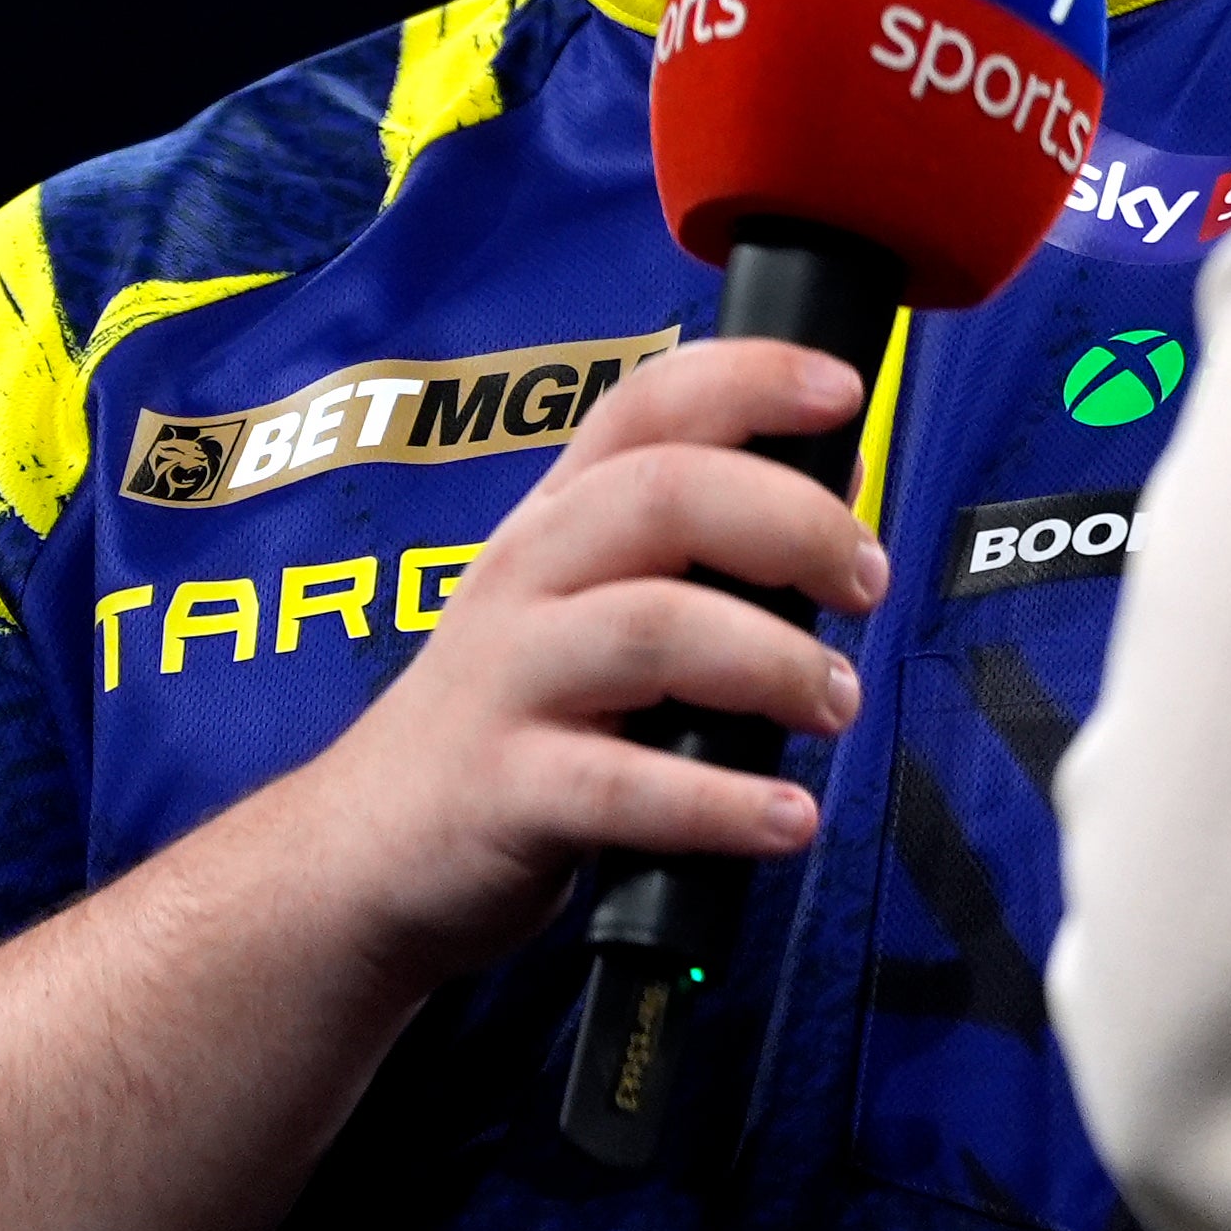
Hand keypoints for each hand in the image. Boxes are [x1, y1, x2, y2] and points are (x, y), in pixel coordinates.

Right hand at [254, 335, 889, 995]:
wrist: (366, 852)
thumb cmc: (509, 718)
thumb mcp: (574, 604)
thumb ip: (687, 556)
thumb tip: (834, 508)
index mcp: (556, 519)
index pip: (649, 404)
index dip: (753, 378)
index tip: (844, 391)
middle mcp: (527, 577)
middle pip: (665, 496)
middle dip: (792, 522)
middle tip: (864, 583)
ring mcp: (510, 680)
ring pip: (654, 628)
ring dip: (774, 662)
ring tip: (835, 704)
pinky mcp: (507, 790)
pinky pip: (626, 787)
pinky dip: (723, 803)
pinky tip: (786, 819)